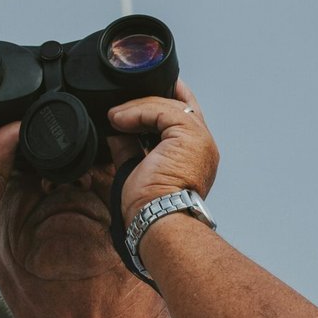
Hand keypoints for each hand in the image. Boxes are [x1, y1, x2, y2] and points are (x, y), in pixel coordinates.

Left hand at [107, 80, 219, 222]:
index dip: (165, 100)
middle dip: (150, 99)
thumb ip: (131, 147)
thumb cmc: (150, 207)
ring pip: (169, 106)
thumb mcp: (136, 169)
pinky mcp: (190, 134)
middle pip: (180, 105)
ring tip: (114, 117)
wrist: (158, 218)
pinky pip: (161, 110)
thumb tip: (116, 131)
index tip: (137, 99)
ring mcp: (199, 138)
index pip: (185, 116)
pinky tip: (119, 120)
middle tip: (121, 106)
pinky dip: (137, 112)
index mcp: (196, 155)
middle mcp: (203, 144)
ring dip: (138, 107)